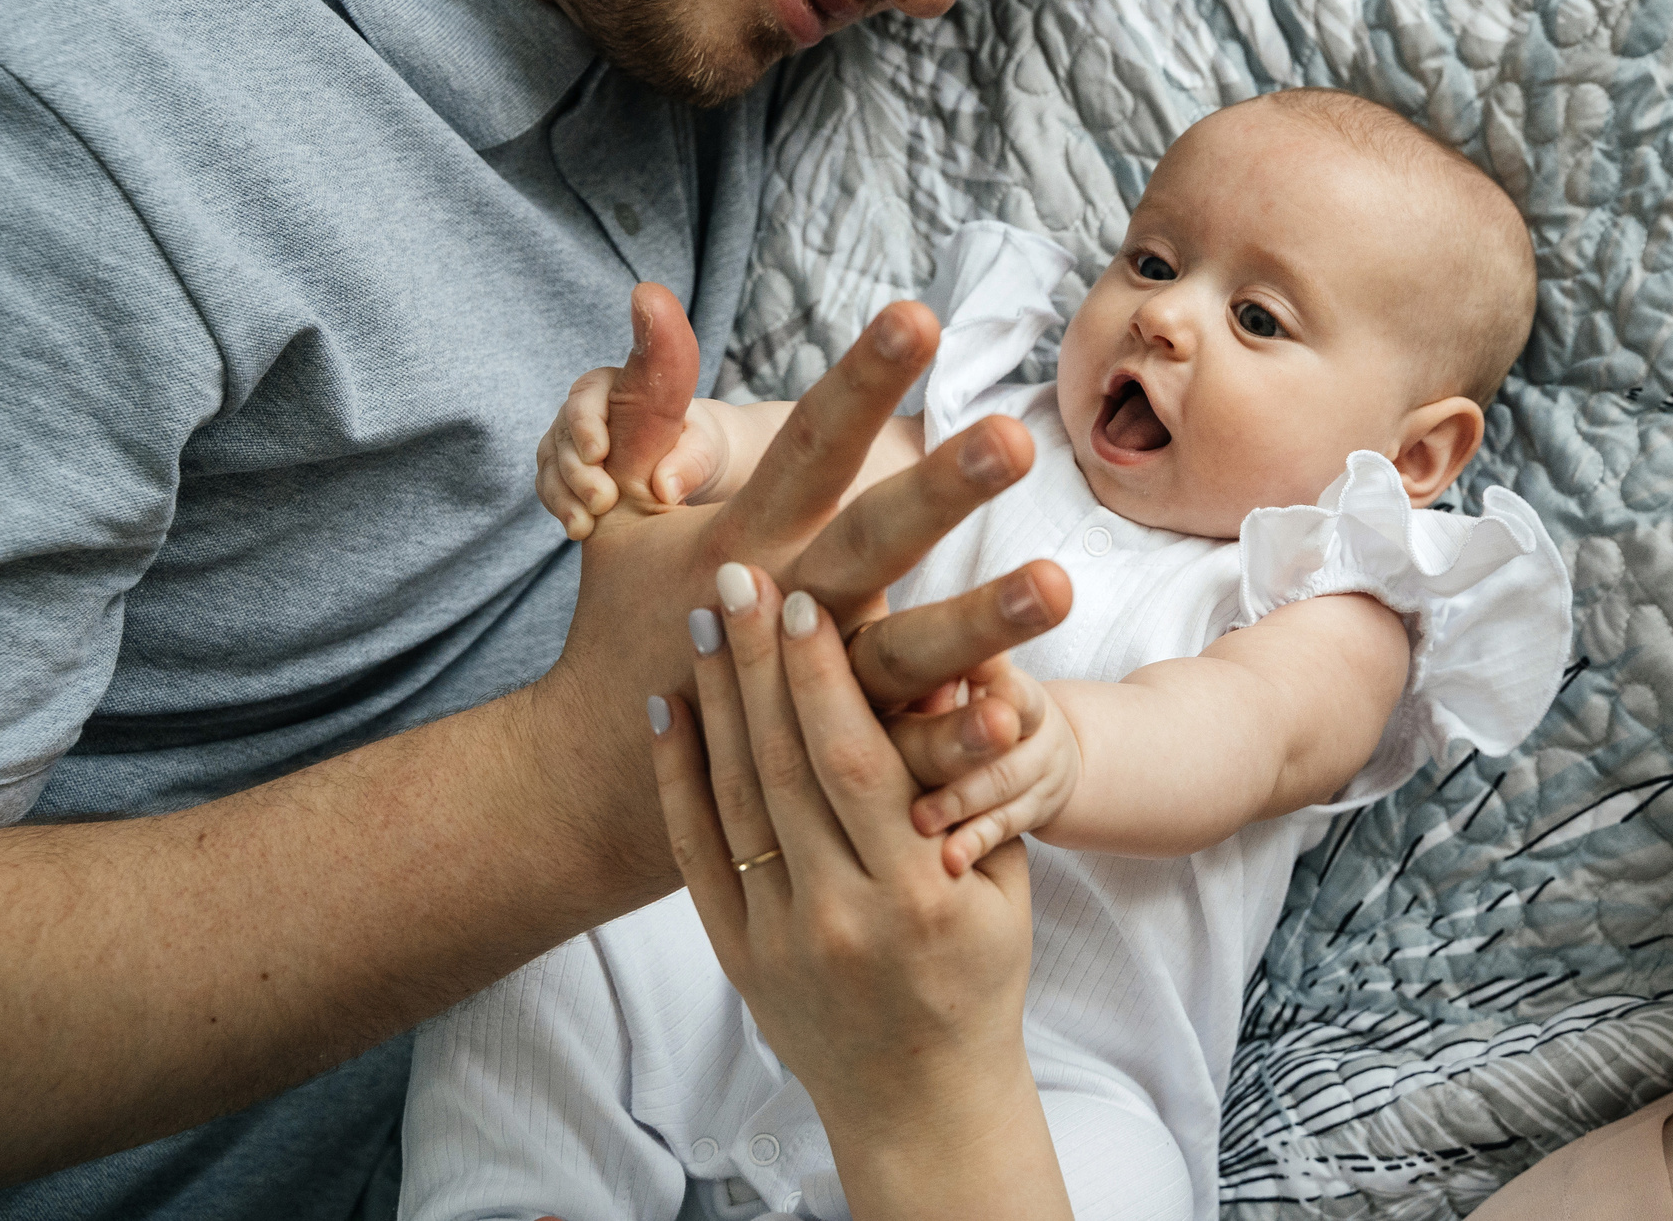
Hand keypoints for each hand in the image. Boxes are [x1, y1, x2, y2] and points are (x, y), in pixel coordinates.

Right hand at [533, 295, 1074, 887]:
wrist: (592, 778)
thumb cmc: (628, 616)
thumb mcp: (623, 509)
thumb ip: (650, 400)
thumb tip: (653, 293)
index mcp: (741, 537)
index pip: (810, 445)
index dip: (860, 381)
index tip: (918, 314)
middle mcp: (781, 605)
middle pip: (869, 541)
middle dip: (939, 490)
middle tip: (1015, 437)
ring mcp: (810, 694)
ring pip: (901, 656)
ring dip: (979, 624)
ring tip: (1060, 584)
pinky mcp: (833, 768)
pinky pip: (902, 755)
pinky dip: (954, 744)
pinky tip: (1018, 716)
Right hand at [534, 371, 742, 538]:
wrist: (687, 467)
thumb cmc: (697, 444)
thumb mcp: (704, 447)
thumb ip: (690, 461)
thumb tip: (665, 488)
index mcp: (615, 388)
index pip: (586, 397)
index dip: (586, 424)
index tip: (599, 454)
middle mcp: (583, 412)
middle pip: (564, 436)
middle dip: (578, 472)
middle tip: (602, 501)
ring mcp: (568, 443)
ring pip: (552, 466)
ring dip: (564, 497)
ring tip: (584, 526)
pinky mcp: (562, 474)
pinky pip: (550, 490)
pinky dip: (562, 509)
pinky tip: (578, 529)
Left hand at [650, 568, 1071, 1216]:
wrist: (920, 1098)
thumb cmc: (979, 974)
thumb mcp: (1005, 879)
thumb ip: (977, 786)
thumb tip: (954, 670)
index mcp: (916, 895)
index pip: (856, 763)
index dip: (823, 676)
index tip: (807, 596)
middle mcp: (837, 917)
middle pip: (783, 766)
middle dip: (759, 661)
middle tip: (740, 574)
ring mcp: (776, 940)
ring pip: (733, 799)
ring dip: (715, 700)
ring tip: (706, 618)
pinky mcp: (735, 953)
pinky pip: (695, 850)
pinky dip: (676, 775)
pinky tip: (667, 705)